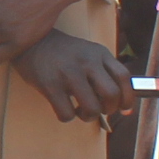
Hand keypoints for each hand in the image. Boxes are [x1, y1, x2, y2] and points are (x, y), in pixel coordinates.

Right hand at [12, 32, 132, 124]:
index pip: (124, 78)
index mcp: (99, 53)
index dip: (128, 98)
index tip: (124, 109)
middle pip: (111, 95)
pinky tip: (64, 108)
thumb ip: (104, 71)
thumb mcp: (87, 52)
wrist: (30, 41)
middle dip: (109, 109)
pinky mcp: (50, 85)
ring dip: (89, 116)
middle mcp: (86, 62)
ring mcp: (68, 73)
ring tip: (80, 111)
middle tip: (100, 110)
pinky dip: (68, 117)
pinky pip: (66, 113)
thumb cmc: (62, 53)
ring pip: (92, 108)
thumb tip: (121, 104)